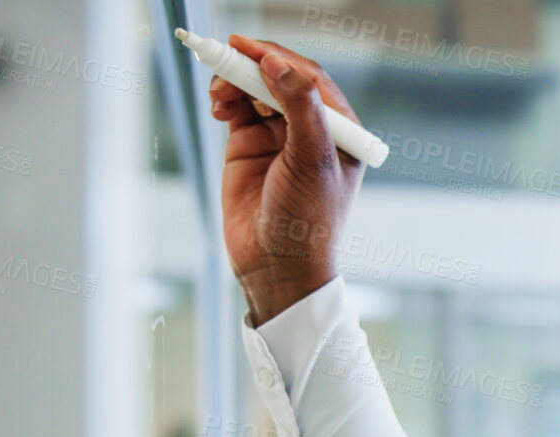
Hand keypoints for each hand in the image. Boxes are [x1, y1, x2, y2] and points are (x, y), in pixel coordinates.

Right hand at [208, 35, 366, 326]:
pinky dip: (225, 99)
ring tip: (220, 94)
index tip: (249, 47)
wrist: (275, 267)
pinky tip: (218, 106)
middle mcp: (311, 130)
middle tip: (224, 54)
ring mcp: (279, 138)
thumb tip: (279, 64)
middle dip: (253, 66)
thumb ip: (299, 108)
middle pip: (280, 79)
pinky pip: (237, 109)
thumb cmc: (306, 221)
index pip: (310, 79)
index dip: (279, 58)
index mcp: (340, 131)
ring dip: (235, 82)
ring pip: (255, 90)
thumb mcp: (310, 161)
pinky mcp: (249, 147)